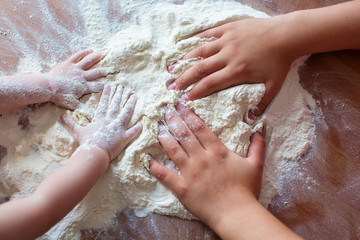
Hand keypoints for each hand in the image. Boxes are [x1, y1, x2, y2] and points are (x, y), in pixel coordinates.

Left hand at [47, 49, 112, 109]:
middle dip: (104, 71)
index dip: (104, 86)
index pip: (96, 87)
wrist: (48, 87)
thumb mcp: (72, 105)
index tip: (111, 84)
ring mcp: (76, 69)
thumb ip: (83, 109)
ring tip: (104, 53)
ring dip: (97, 57)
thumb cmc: (59, 96)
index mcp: (83, 87)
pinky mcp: (69, 63)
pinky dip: (84, 52)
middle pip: (96, 73)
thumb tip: (92, 116)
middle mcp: (82, 77)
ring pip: (89, 62)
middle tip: (112, 68)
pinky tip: (90, 50)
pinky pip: (78, 56)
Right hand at [61, 84, 141, 160]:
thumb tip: (62, 116)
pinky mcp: (124, 138)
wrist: (94, 153)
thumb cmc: (86, 142)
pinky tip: (142, 122)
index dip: (106, 94)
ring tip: (134, 96)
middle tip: (123, 86)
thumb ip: (71, 123)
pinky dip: (137, 128)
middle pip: (115, 106)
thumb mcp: (77, 131)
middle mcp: (110, 121)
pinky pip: (132, 132)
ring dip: (130, 105)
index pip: (103, 104)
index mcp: (100, 119)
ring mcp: (118, 129)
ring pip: (126, 114)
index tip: (109, 85)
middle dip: (119, 95)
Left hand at [149, 103, 264, 227]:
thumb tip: (260, 129)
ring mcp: (190, 172)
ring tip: (157, 127)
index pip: (199, 127)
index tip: (180, 104)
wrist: (237, 214)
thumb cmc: (246, 190)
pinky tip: (147, 158)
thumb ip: (257, 145)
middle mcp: (201, 158)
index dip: (189, 114)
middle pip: (184, 134)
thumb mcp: (256, 165)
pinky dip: (155, 166)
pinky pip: (165, 175)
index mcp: (217, 151)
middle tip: (165, 110)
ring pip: (173, 150)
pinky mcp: (182, 188)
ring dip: (164, 137)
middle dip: (173, 120)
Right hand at [168, 18, 293, 118]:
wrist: (287, 35)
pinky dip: (195, 39)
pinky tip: (184, 44)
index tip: (184, 99)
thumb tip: (250, 120)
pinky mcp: (229, 28)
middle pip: (200, 68)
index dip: (196, 91)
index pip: (211, 83)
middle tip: (171, 87)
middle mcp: (228, 56)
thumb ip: (260, 103)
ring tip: (171, 68)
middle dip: (183, 78)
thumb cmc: (280, 62)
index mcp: (237, 71)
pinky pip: (208, 33)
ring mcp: (227, 40)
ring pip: (201, 51)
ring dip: (184, 60)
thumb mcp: (273, 86)